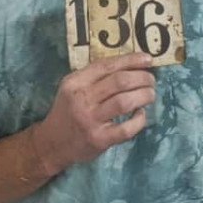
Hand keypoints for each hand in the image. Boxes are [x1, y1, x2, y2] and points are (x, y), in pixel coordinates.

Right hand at [32, 52, 155, 173]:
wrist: (51, 143)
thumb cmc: (68, 111)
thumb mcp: (72, 87)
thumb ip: (94, 76)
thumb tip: (130, 65)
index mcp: (75, 82)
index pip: (107, 65)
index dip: (131, 60)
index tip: (148, 59)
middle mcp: (81, 99)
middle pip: (120, 81)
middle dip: (142, 77)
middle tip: (151, 80)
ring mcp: (90, 120)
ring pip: (124, 102)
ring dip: (143, 95)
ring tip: (150, 94)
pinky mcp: (99, 139)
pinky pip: (126, 128)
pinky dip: (139, 120)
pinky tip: (140, 115)